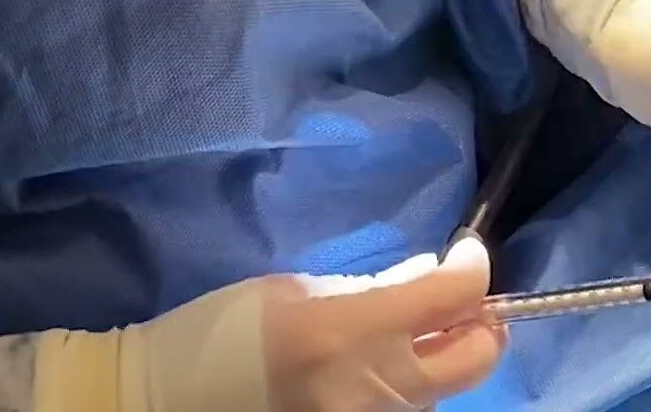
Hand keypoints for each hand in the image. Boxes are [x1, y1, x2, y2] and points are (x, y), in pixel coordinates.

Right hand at [33, 237, 505, 411]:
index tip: (466, 255)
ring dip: (443, 357)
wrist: (166, 402)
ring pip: (443, 391)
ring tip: (416, 334)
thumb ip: (373, 287)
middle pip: (476, 359)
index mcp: (354, 331)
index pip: (453, 295)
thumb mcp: (300, 289)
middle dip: (483, 324)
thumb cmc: (223, 332)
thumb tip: (429, 276)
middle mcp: (377, 386)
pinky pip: (408, 410)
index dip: (473, 267)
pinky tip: (385, 364)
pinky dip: (411, 384)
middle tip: (464, 302)